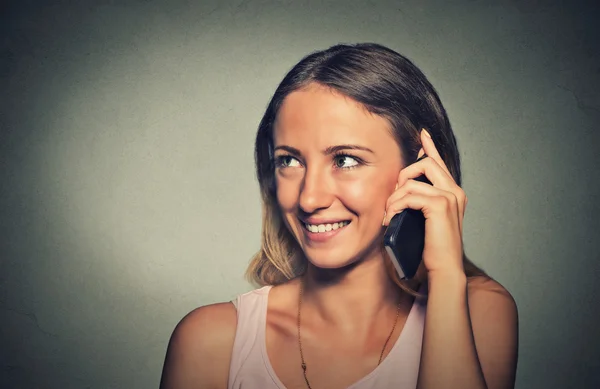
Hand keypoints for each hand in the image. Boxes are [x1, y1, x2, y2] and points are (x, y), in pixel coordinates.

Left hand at [382, 129, 466, 275]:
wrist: (443, 269)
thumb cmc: (431, 249)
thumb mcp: (423, 220)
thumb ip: (418, 203)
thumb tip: (401, 189)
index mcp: (453, 193)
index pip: (439, 162)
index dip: (429, 146)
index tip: (421, 133)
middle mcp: (455, 191)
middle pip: (425, 163)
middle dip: (403, 175)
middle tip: (393, 198)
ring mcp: (450, 197)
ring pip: (412, 181)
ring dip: (394, 197)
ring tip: (389, 215)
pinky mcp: (440, 205)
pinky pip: (409, 195)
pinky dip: (395, 206)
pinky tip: (391, 219)